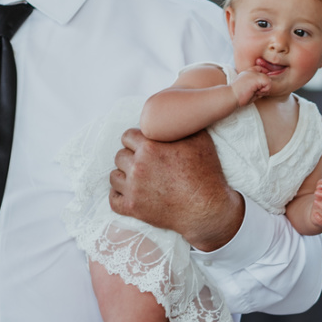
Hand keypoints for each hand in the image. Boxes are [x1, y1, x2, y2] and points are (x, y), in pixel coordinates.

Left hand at [109, 128, 243, 250]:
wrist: (208, 208)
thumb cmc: (207, 173)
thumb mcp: (200, 140)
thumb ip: (181, 125)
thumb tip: (174, 113)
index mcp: (149, 147)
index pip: (127, 136)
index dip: (136, 140)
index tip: (144, 146)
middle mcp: (137, 167)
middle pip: (119, 155)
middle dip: (130, 157)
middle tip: (143, 163)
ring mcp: (134, 189)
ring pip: (114, 176)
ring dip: (123, 176)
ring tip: (136, 178)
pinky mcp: (133, 208)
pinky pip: (113, 199)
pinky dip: (118, 196)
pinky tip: (127, 193)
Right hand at [231, 69, 270, 105]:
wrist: (230, 96)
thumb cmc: (238, 96)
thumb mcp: (247, 89)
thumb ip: (256, 87)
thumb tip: (266, 89)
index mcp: (246, 73)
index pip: (260, 69)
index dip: (263, 75)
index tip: (261, 86)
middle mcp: (250, 71)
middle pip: (265, 76)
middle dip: (264, 86)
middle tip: (256, 92)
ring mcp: (253, 73)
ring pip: (268, 80)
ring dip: (264, 89)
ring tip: (255, 92)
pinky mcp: (256, 78)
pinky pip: (268, 83)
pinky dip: (265, 90)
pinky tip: (256, 92)